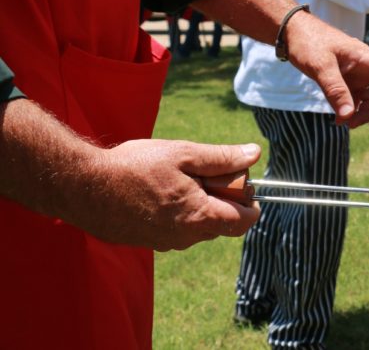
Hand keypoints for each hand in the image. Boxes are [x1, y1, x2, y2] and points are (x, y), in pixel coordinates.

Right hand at [71, 139, 261, 250]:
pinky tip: (158, 192)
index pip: (244, 221)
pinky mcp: (148, 242)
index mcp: (200, 217)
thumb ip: (221, 158)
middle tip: (203, 174)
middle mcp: (185, 238)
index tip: (241, 182)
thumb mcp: (184, 154)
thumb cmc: (135, 167)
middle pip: (222, 223)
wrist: (84, 187)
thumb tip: (254, 154)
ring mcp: (165, 243)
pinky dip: (177, 212)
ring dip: (198, 206)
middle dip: (222, 199)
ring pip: (198, 227)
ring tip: (176, 180)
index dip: (250, 201)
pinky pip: (176, 230)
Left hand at [284, 11, 368, 127]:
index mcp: (367, 59)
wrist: (294, 34)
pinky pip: (356, 101)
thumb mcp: (321, 66)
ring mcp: (357, 76)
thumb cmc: (310, 42)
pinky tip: (339, 119)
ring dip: (363, 115)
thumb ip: (335, 90)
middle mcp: (366, 68)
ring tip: (344, 124)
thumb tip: (348, 116)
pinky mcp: (347, 82)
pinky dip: (350, 112)